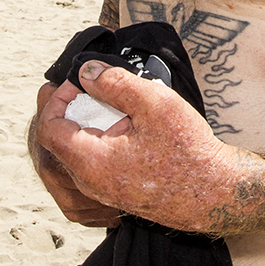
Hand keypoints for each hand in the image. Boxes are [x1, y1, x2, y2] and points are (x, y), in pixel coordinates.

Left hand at [36, 61, 263, 233]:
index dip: (56, 99)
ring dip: (83, 123)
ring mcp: (102, 191)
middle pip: (57, 142)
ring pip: (74, 153)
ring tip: (107, 101)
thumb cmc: (189, 152)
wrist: (215, 193)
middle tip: (88, 85)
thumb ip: (116, 83)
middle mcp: (90, 183)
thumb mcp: (155, 104)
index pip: (48, 129)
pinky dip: (97, 139)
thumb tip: (86, 72)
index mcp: (91, 163)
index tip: (79, 81)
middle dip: (67, 108)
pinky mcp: (116, 192)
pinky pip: (92, 163)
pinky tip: (122, 124)